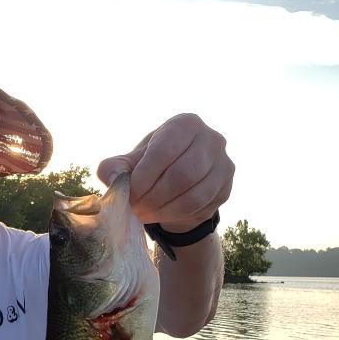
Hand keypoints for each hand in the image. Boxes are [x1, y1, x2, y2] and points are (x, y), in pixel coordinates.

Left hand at [97, 113, 233, 231]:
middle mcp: (211, 138)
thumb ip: (115, 167)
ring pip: (194, 195)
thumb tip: (111, 177)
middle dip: (154, 197)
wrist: (180, 182)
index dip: (144, 177)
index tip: (130, 194)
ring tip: (146, 214)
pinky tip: (163, 215)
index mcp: (185, 124)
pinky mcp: (227, 187)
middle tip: (137, 209)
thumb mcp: (131, 162)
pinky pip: (202, 207)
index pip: (164, 150)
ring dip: (165, 210)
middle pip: (181, 175)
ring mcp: (224, 163)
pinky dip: (178, 215)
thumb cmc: (153, 166)